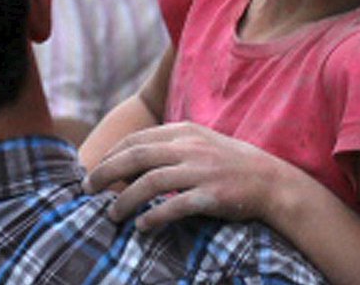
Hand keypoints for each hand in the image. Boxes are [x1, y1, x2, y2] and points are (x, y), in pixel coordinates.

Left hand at [82, 122, 290, 230]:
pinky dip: (154, 216)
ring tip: (111, 215)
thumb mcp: (199, 144)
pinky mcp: (211, 195)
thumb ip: (168, 147)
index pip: (137, 139)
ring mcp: (201, 171)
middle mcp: (189, 147)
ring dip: (125, 199)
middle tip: (88, 189)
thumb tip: (129, 163)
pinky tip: (142, 227)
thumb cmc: (229, 164)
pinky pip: (175, 206)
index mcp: (184, 131)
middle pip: (136, 156)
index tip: (94, 170)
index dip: (110, 155)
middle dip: (106, 173)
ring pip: (150, 182)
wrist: (271, 181)